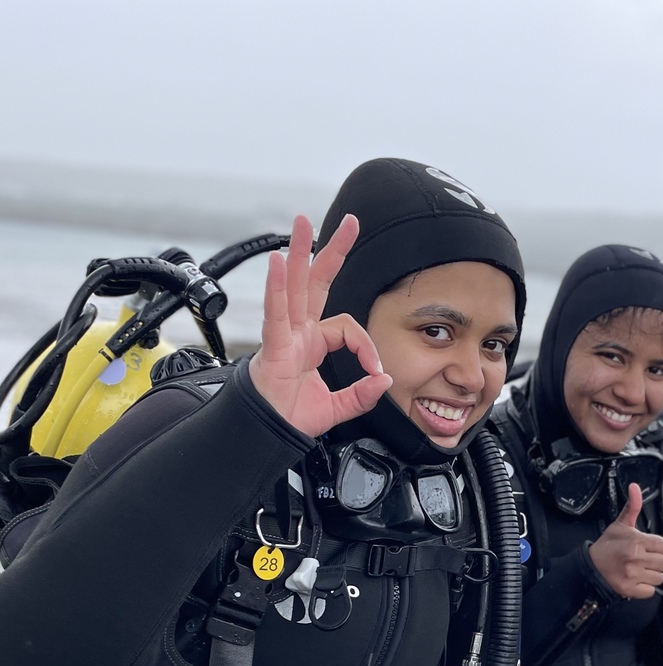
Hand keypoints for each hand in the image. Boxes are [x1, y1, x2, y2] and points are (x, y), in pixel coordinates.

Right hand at [248, 213, 392, 436]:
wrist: (269, 435)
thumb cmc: (292, 418)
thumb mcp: (338, 407)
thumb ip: (362, 394)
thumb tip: (383, 379)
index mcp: (312, 343)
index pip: (347, 327)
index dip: (366, 345)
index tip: (375, 370)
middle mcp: (298, 332)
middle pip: (315, 282)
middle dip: (330, 251)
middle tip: (348, 222)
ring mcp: (284, 335)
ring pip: (293, 286)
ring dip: (299, 253)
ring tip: (302, 222)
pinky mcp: (272, 346)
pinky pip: (275, 313)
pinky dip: (276, 289)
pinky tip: (276, 264)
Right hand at [588, 483, 662, 598]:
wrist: (590, 566)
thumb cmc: (607, 546)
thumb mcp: (620, 524)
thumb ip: (632, 506)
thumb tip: (634, 487)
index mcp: (637, 541)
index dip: (658, 548)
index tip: (649, 549)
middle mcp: (636, 557)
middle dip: (655, 562)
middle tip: (643, 560)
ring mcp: (633, 574)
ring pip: (659, 578)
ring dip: (651, 575)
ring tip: (639, 570)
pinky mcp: (630, 589)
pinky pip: (650, 591)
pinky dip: (644, 588)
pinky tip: (635, 580)